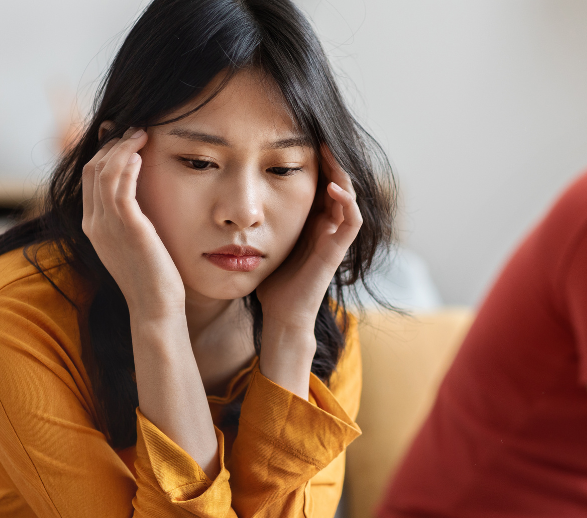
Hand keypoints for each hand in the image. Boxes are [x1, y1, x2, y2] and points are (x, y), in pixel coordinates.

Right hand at [81, 124, 184, 319]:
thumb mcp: (134, 243)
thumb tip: (140, 197)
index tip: (125, 138)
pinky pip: (120, 188)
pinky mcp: (128, 229)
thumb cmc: (152, 277)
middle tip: (135, 130)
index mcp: (93, 226)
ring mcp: (107, 226)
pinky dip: (127, 166)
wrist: (155, 308)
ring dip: (122, 148)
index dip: (105, 152)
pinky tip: (140, 155)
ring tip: (141, 134)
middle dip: (113, 144)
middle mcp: (94, 224)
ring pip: (104, 172)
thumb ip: (130, 219)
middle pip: (92, 169)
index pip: (90, 177)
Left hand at [254, 145, 362, 333]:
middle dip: (331, 158)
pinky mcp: (338, 251)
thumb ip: (257, 217)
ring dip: (342, 172)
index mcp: (312, 220)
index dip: (317, 159)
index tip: (303, 135)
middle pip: (338, 181)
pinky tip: (333, 186)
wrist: (281, 314)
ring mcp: (335, 238)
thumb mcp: (262, 238)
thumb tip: (233, 193)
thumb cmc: (271, 281)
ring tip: (329, 150)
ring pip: (350, 196)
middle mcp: (327, 225)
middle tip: (319, 134)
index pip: (321, 180)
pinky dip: (347, 201)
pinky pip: (353, 221)